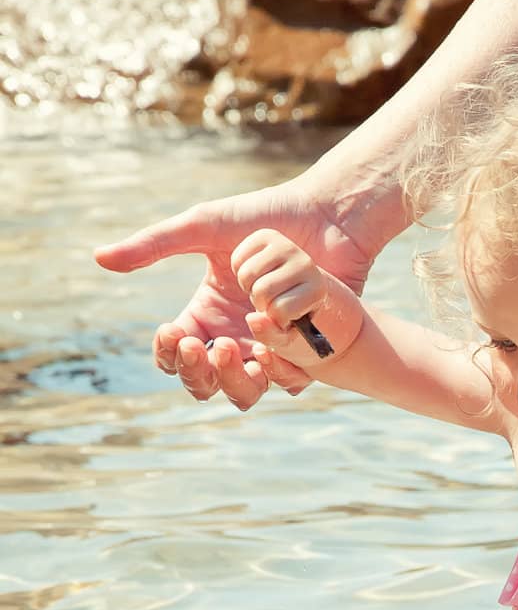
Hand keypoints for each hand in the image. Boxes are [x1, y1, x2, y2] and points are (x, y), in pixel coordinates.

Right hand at [94, 173, 393, 410]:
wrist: (324, 216)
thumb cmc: (263, 217)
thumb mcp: (203, 228)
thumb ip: (154, 246)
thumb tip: (100, 258)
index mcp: (205, 317)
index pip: (174, 355)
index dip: (168, 353)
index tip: (171, 330)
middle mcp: (234, 339)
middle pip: (205, 383)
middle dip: (198, 372)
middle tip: (202, 346)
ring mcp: (270, 349)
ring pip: (244, 392)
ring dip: (234, 379)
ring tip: (236, 348)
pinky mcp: (305, 353)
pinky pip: (288, 382)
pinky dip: (278, 372)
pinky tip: (273, 350)